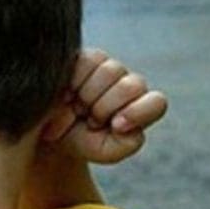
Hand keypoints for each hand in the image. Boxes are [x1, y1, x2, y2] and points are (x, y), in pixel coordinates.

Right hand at [41, 49, 167, 163]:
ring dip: (88, 95)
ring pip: (110, 71)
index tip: (115, 126)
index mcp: (140, 107)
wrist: (53, 135)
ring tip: (77, 108)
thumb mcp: (106, 151)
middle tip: (89, 120)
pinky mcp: (84, 57)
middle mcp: (128, 84)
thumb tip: (121, 122)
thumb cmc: (83, 142)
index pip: (156, 102)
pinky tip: (66, 95)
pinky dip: (73, 80)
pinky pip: (87, 61)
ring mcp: (107, 68)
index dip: (137, 113)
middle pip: (130, 86)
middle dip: (104, 108)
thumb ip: (126, 143)